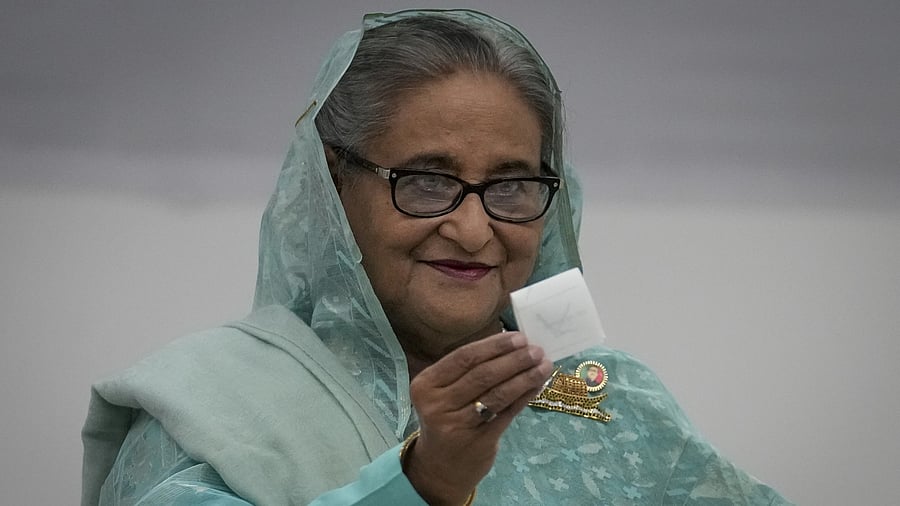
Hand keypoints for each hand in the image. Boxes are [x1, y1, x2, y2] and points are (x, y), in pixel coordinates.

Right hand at [404, 332, 551, 504]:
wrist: (439, 467)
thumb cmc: (445, 418)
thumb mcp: (443, 393)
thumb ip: (468, 371)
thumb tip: (511, 345)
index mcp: (425, 385)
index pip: (463, 358)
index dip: (494, 346)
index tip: (519, 337)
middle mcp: (437, 405)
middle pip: (482, 375)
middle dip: (514, 360)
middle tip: (537, 350)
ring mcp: (457, 425)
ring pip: (497, 394)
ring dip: (524, 377)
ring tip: (544, 366)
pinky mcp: (478, 441)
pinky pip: (506, 413)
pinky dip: (524, 397)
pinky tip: (537, 386)